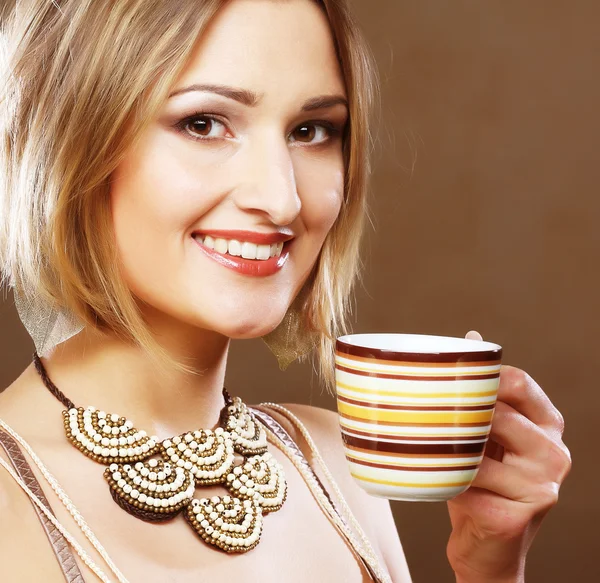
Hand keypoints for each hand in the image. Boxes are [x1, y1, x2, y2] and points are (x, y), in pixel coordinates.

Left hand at [446, 331, 571, 581]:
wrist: (489, 547)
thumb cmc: (483, 482)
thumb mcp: (487, 435)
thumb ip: (484, 392)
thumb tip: (471, 337)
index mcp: (548, 425)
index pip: (518, 382)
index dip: (481, 378)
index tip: (448, 380)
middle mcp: (553, 453)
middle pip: (497, 413)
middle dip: (458, 416)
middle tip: (426, 415)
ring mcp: (540, 486)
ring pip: (475, 449)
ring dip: (446, 451)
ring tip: (430, 451)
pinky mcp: (517, 515)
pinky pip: (465, 483)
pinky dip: (444, 481)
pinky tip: (439, 482)